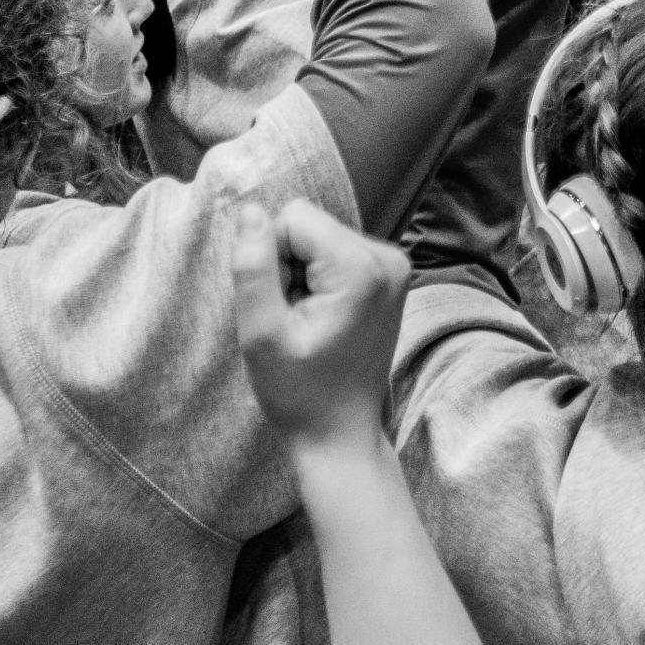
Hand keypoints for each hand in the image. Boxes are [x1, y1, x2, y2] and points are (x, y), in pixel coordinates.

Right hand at [227, 198, 407, 456]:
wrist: (339, 434)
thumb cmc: (299, 394)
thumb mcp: (261, 334)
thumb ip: (252, 267)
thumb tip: (250, 210)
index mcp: (363, 268)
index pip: (292, 217)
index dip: (272, 260)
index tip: (284, 309)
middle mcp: (389, 258)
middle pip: (307, 224)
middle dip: (288, 267)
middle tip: (295, 321)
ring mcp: (394, 266)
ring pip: (316, 238)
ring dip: (300, 276)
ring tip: (308, 324)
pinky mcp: (388, 276)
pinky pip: (332, 253)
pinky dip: (317, 283)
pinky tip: (322, 321)